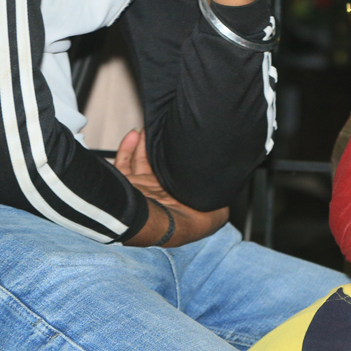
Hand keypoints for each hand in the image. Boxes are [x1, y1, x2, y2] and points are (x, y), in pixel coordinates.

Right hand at [116, 129, 228, 246]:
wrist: (159, 222)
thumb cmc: (187, 221)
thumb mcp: (217, 212)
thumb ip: (220, 197)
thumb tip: (227, 187)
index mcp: (180, 200)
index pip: (182, 175)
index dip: (183, 160)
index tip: (187, 142)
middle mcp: (160, 194)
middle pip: (161, 165)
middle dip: (163, 147)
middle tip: (168, 130)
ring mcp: (142, 188)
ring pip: (142, 160)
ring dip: (146, 142)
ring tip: (152, 128)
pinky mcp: (127, 183)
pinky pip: (124, 162)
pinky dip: (128, 146)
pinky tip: (136, 133)